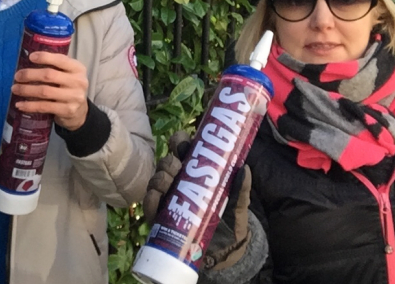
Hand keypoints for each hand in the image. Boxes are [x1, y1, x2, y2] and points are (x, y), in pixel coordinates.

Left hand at [11, 52, 88, 130]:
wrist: (80, 112)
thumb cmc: (68, 88)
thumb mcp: (68, 74)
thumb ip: (55, 67)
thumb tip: (29, 60)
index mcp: (78, 68)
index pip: (61, 60)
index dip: (45, 57)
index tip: (30, 57)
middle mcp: (78, 82)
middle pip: (49, 75)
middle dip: (30, 75)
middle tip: (17, 76)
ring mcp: (74, 97)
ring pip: (45, 91)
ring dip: (26, 90)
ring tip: (15, 89)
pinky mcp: (67, 110)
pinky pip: (44, 107)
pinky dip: (30, 105)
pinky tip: (20, 104)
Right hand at [143, 131, 252, 270]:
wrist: (223, 253)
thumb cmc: (230, 223)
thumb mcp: (238, 205)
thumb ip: (241, 190)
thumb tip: (244, 169)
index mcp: (196, 172)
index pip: (183, 149)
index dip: (180, 142)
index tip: (184, 144)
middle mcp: (178, 181)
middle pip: (167, 162)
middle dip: (169, 161)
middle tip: (177, 166)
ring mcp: (167, 198)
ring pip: (156, 180)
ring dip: (159, 177)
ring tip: (167, 182)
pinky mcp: (160, 217)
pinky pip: (149, 204)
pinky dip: (150, 198)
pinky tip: (156, 197)